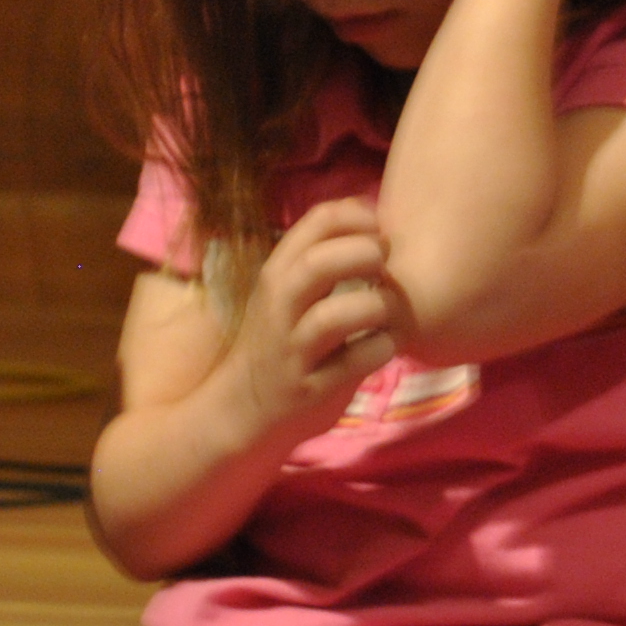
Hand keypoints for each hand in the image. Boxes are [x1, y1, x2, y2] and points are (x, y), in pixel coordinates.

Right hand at [229, 199, 402, 444]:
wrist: (238, 409)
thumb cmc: (278, 342)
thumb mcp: (286, 294)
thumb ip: (323, 262)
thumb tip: (376, 224)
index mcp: (277, 274)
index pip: (316, 222)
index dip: (358, 215)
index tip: (379, 228)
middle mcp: (278, 307)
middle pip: (318, 264)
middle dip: (363, 254)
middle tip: (385, 264)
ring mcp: (291, 350)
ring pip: (333, 317)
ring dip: (374, 306)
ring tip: (386, 309)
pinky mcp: (308, 389)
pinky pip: (353, 362)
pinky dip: (380, 348)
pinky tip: (385, 345)